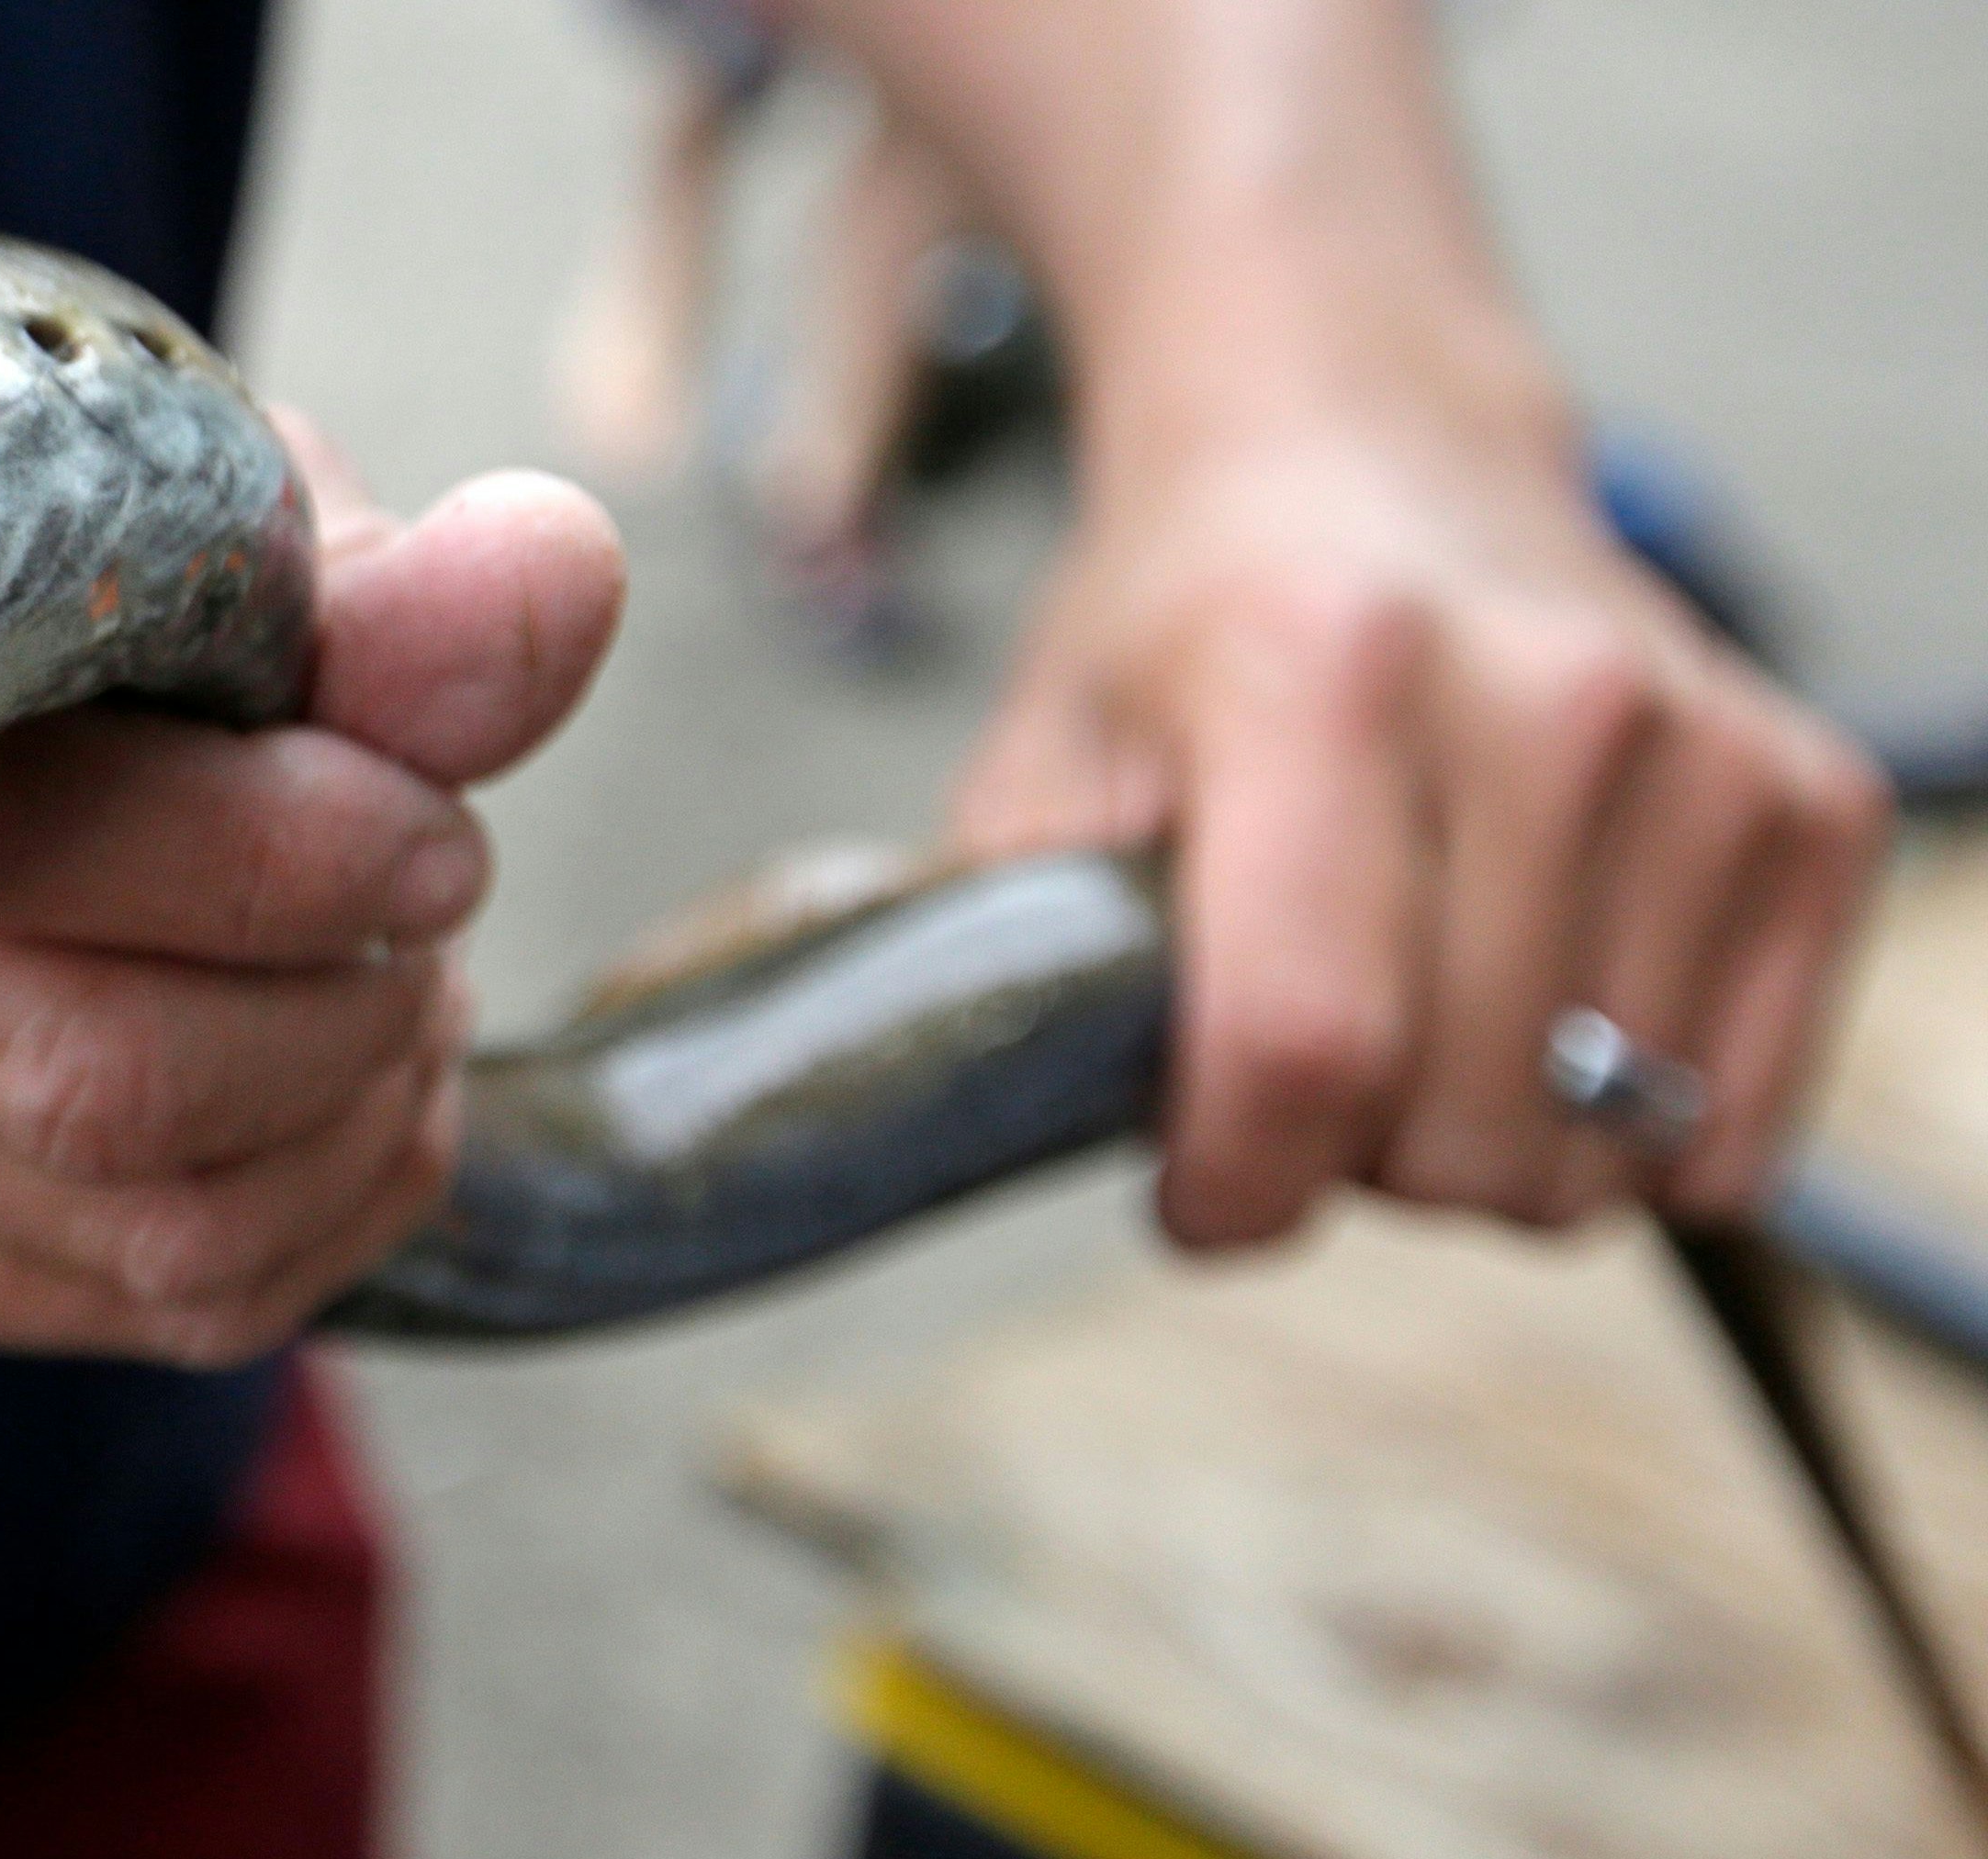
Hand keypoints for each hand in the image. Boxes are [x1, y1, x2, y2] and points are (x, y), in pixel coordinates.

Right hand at [0, 422, 621, 1363]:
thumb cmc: (49, 570)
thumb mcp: (221, 533)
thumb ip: (385, 595)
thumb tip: (560, 577)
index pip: (23, 849)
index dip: (289, 865)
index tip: (433, 837)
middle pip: (97, 1089)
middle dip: (343, 1027)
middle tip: (427, 935)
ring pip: (138, 1240)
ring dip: (348, 1143)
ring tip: (394, 1011)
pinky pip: (115, 1309)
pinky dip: (290, 1227)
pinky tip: (313, 1103)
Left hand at [951, 301, 1889, 1249]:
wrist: (1364, 448)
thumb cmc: (1191, 628)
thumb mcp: (1042, 769)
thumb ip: (1019, 964)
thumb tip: (1027, 1131)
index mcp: (1314, 668)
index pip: (1302, 1042)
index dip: (1235, 1178)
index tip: (1199, 1185)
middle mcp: (1542, 693)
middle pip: (1458, 1133)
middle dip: (1349, 1155)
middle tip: (1302, 1043)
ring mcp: (1699, 748)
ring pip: (1591, 1151)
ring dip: (1480, 1141)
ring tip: (1413, 1001)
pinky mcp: (1811, 806)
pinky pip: (1727, 1131)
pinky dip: (1618, 1128)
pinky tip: (1536, 1010)